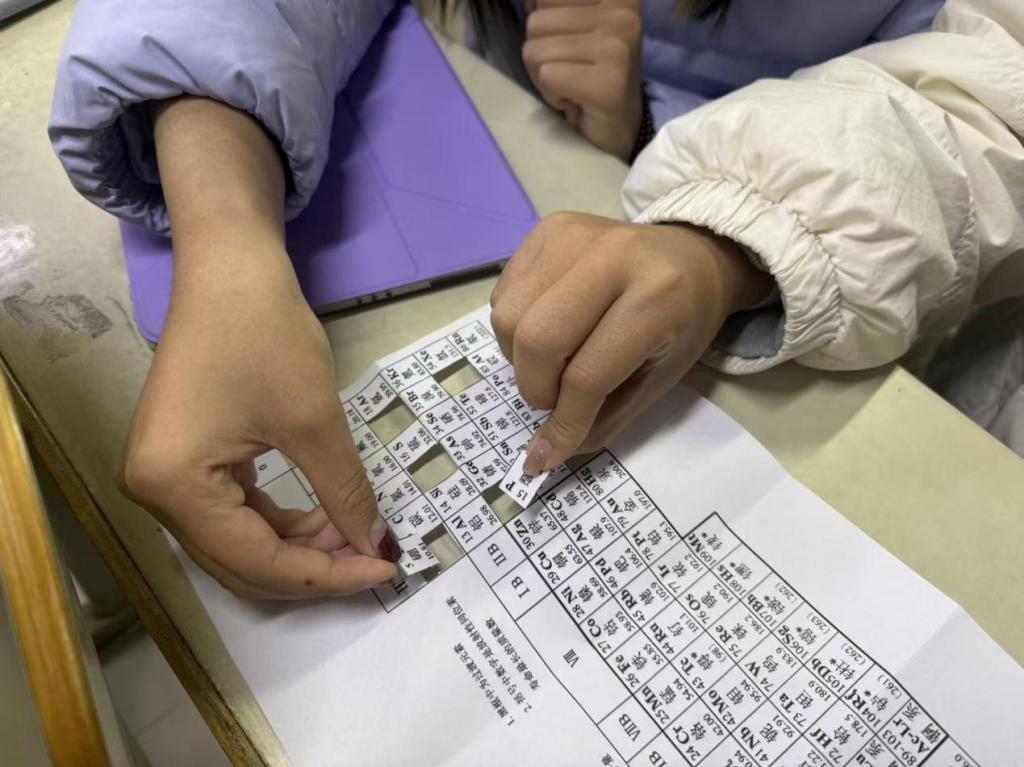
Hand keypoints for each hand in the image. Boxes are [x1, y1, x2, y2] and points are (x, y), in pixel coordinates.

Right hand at [119, 98, 398, 598]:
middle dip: (312, 567)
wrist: (229, 267)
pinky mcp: (182, 463)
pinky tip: (324, 516)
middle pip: (241, 563)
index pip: (256, 560)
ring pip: (240, 543)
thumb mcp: (314, 420)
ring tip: (356, 533)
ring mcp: (164, 479)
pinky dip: (281, 523)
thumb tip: (375, 548)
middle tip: (374, 558)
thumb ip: (344, 494)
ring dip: (299, 547)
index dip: (325, 576)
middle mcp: (154, 494)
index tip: (383, 572)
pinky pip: (235, 514)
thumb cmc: (266, 332)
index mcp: (172, 486)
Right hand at [489, 213, 773, 473]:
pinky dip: (514, 329)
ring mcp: (574, 235)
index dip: (563, 422)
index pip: (588, 374)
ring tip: (553, 362)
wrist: (693, 254)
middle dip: (536, 389)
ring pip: (508, 318)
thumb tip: (546, 456)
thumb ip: (605, 418)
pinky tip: (548, 328)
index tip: (546, 455)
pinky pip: (504, 294)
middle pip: (537, 340)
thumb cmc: (683, 322)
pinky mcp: (548, 228)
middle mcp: (612, 257)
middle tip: (553, 401)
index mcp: (655, 298)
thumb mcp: (660, 378)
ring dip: (520, 359)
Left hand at [522, 0, 643, 160]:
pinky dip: (551, 95)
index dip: (543, 26)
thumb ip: (548, 6)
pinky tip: (574, 100)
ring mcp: (617, 47)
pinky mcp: (607, 84)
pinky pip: (547, 76)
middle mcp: (621, 13)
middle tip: (569, 72)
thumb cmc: (588, 75)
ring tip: (571, 85)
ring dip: (544, 77)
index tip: (569, 47)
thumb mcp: (569, 29)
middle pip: (535, 22)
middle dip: (541, 54)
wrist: (617, 127)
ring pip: (535, 51)